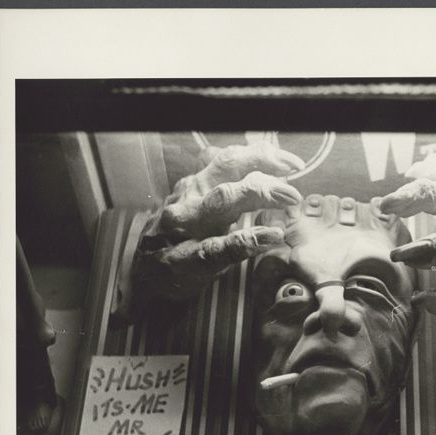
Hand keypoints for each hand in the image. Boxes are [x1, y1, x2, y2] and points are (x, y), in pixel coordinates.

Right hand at [130, 142, 304, 302]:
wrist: (140, 277)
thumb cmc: (175, 237)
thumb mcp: (194, 203)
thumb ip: (219, 181)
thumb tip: (249, 159)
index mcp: (197, 185)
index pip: (230, 159)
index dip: (262, 155)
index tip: (292, 162)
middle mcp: (191, 199)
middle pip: (228, 172)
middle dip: (265, 169)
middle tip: (295, 178)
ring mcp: (186, 228)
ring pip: (222, 201)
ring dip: (258, 195)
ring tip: (289, 198)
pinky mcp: (186, 260)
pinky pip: (218, 247)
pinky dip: (247, 240)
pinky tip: (271, 237)